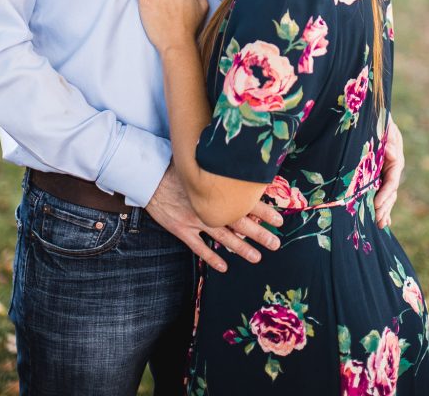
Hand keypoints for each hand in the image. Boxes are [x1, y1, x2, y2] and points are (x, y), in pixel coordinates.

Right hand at [147, 165, 282, 272]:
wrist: (149, 175)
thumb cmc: (176, 165)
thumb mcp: (200, 161)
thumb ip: (219, 168)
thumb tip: (239, 167)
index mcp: (215, 189)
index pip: (245, 201)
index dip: (263, 211)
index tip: (279, 219)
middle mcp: (208, 206)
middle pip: (239, 222)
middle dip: (259, 233)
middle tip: (275, 243)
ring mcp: (195, 219)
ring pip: (223, 237)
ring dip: (241, 248)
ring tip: (257, 257)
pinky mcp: (181, 229)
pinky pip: (198, 247)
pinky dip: (211, 257)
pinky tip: (223, 266)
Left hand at [374, 117, 403, 228]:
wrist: (373, 115)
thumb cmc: (377, 120)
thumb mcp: (383, 126)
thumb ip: (388, 139)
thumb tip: (392, 152)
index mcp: (395, 158)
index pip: (392, 181)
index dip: (386, 194)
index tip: (377, 205)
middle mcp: (393, 167)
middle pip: (391, 191)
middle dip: (385, 207)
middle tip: (378, 222)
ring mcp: (387, 171)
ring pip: (388, 194)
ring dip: (384, 210)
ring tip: (380, 224)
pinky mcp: (380, 172)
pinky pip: (383, 191)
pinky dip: (383, 205)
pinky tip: (384, 220)